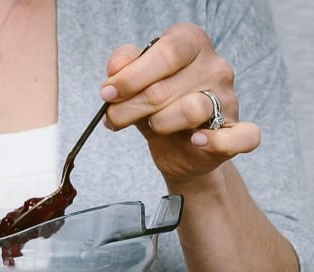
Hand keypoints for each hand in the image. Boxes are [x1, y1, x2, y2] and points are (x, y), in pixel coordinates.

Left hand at [100, 24, 260, 185]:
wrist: (178, 151)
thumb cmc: (159, 110)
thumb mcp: (135, 85)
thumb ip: (124, 68)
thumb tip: (117, 68)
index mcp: (191, 43)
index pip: (165, 51)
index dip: (131, 76)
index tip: (108, 94)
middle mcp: (215, 66)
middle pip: (167, 86)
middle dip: (132, 107)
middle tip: (115, 119)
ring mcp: (228, 99)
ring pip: (191, 109)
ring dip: (160, 124)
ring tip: (154, 127)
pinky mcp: (237, 132)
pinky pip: (241, 135)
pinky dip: (217, 141)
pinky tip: (196, 141)